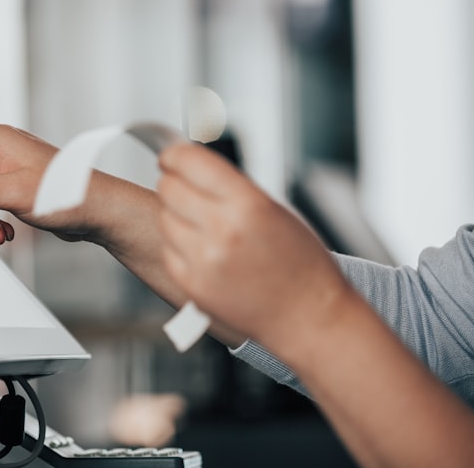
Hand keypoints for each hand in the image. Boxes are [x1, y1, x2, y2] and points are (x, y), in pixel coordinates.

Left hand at [155, 142, 354, 352]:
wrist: (308, 318)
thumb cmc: (301, 265)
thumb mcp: (274, 210)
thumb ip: (231, 188)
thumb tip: (192, 166)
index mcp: (248, 204)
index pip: (189, 161)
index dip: (174, 155)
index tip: (170, 156)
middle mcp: (222, 230)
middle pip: (169, 188)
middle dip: (174, 183)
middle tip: (184, 188)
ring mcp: (203, 260)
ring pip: (164, 217)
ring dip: (176, 215)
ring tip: (202, 224)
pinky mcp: (192, 284)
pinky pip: (168, 249)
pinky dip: (178, 245)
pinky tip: (202, 249)